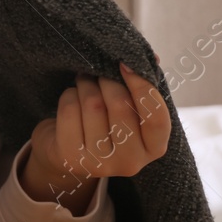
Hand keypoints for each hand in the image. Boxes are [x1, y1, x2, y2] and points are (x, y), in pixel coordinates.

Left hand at [21, 62, 171, 212]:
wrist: (65, 150)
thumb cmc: (106, 123)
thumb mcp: (130, 108)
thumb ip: (143, 86)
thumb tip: (152, 59)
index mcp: (154, 147)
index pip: (155, 116)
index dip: (142, 86)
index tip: (125, 65)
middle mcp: (132, 161)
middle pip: (120, 105)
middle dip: (106, 80)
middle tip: (97, 72)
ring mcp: (102, 163)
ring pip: (93, 104)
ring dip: (86, 84)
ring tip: (83, 81)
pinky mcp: (73, 158)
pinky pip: (70, 110)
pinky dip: (68, 95)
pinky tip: (71, 98)